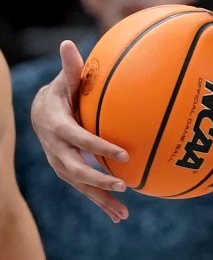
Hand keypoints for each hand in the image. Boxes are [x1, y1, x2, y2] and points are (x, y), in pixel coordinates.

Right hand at [31, 41, 130, 222]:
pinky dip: (101, 202)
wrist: (41, 113)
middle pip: (76, 169)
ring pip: (80, 185)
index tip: (124, 153)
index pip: (79, 139)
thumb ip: (71, 68)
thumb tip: (69, 44)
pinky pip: (84, 189)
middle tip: (124, 186)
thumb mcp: (65, 81)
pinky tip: (120, 215)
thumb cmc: (61, 93)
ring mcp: (60, 163)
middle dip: (99, 180)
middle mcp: (55, 149)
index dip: (99, 146)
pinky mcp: (68, 171)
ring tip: (123, 214)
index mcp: (58, 126)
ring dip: (100, 199)